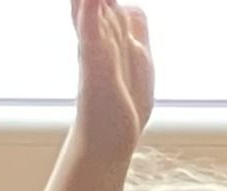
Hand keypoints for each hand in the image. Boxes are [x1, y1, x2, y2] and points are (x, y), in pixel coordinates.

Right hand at [72, 0, 153, 159]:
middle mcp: (97, 34)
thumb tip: (132, 8)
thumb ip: (133, 29)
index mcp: (108, 29)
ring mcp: (95, 49)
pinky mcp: (95, 67)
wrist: (110, 142)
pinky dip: (90, 12)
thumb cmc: (120, 104)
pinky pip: (91, 34)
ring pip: (90, 5)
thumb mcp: (136, 55)